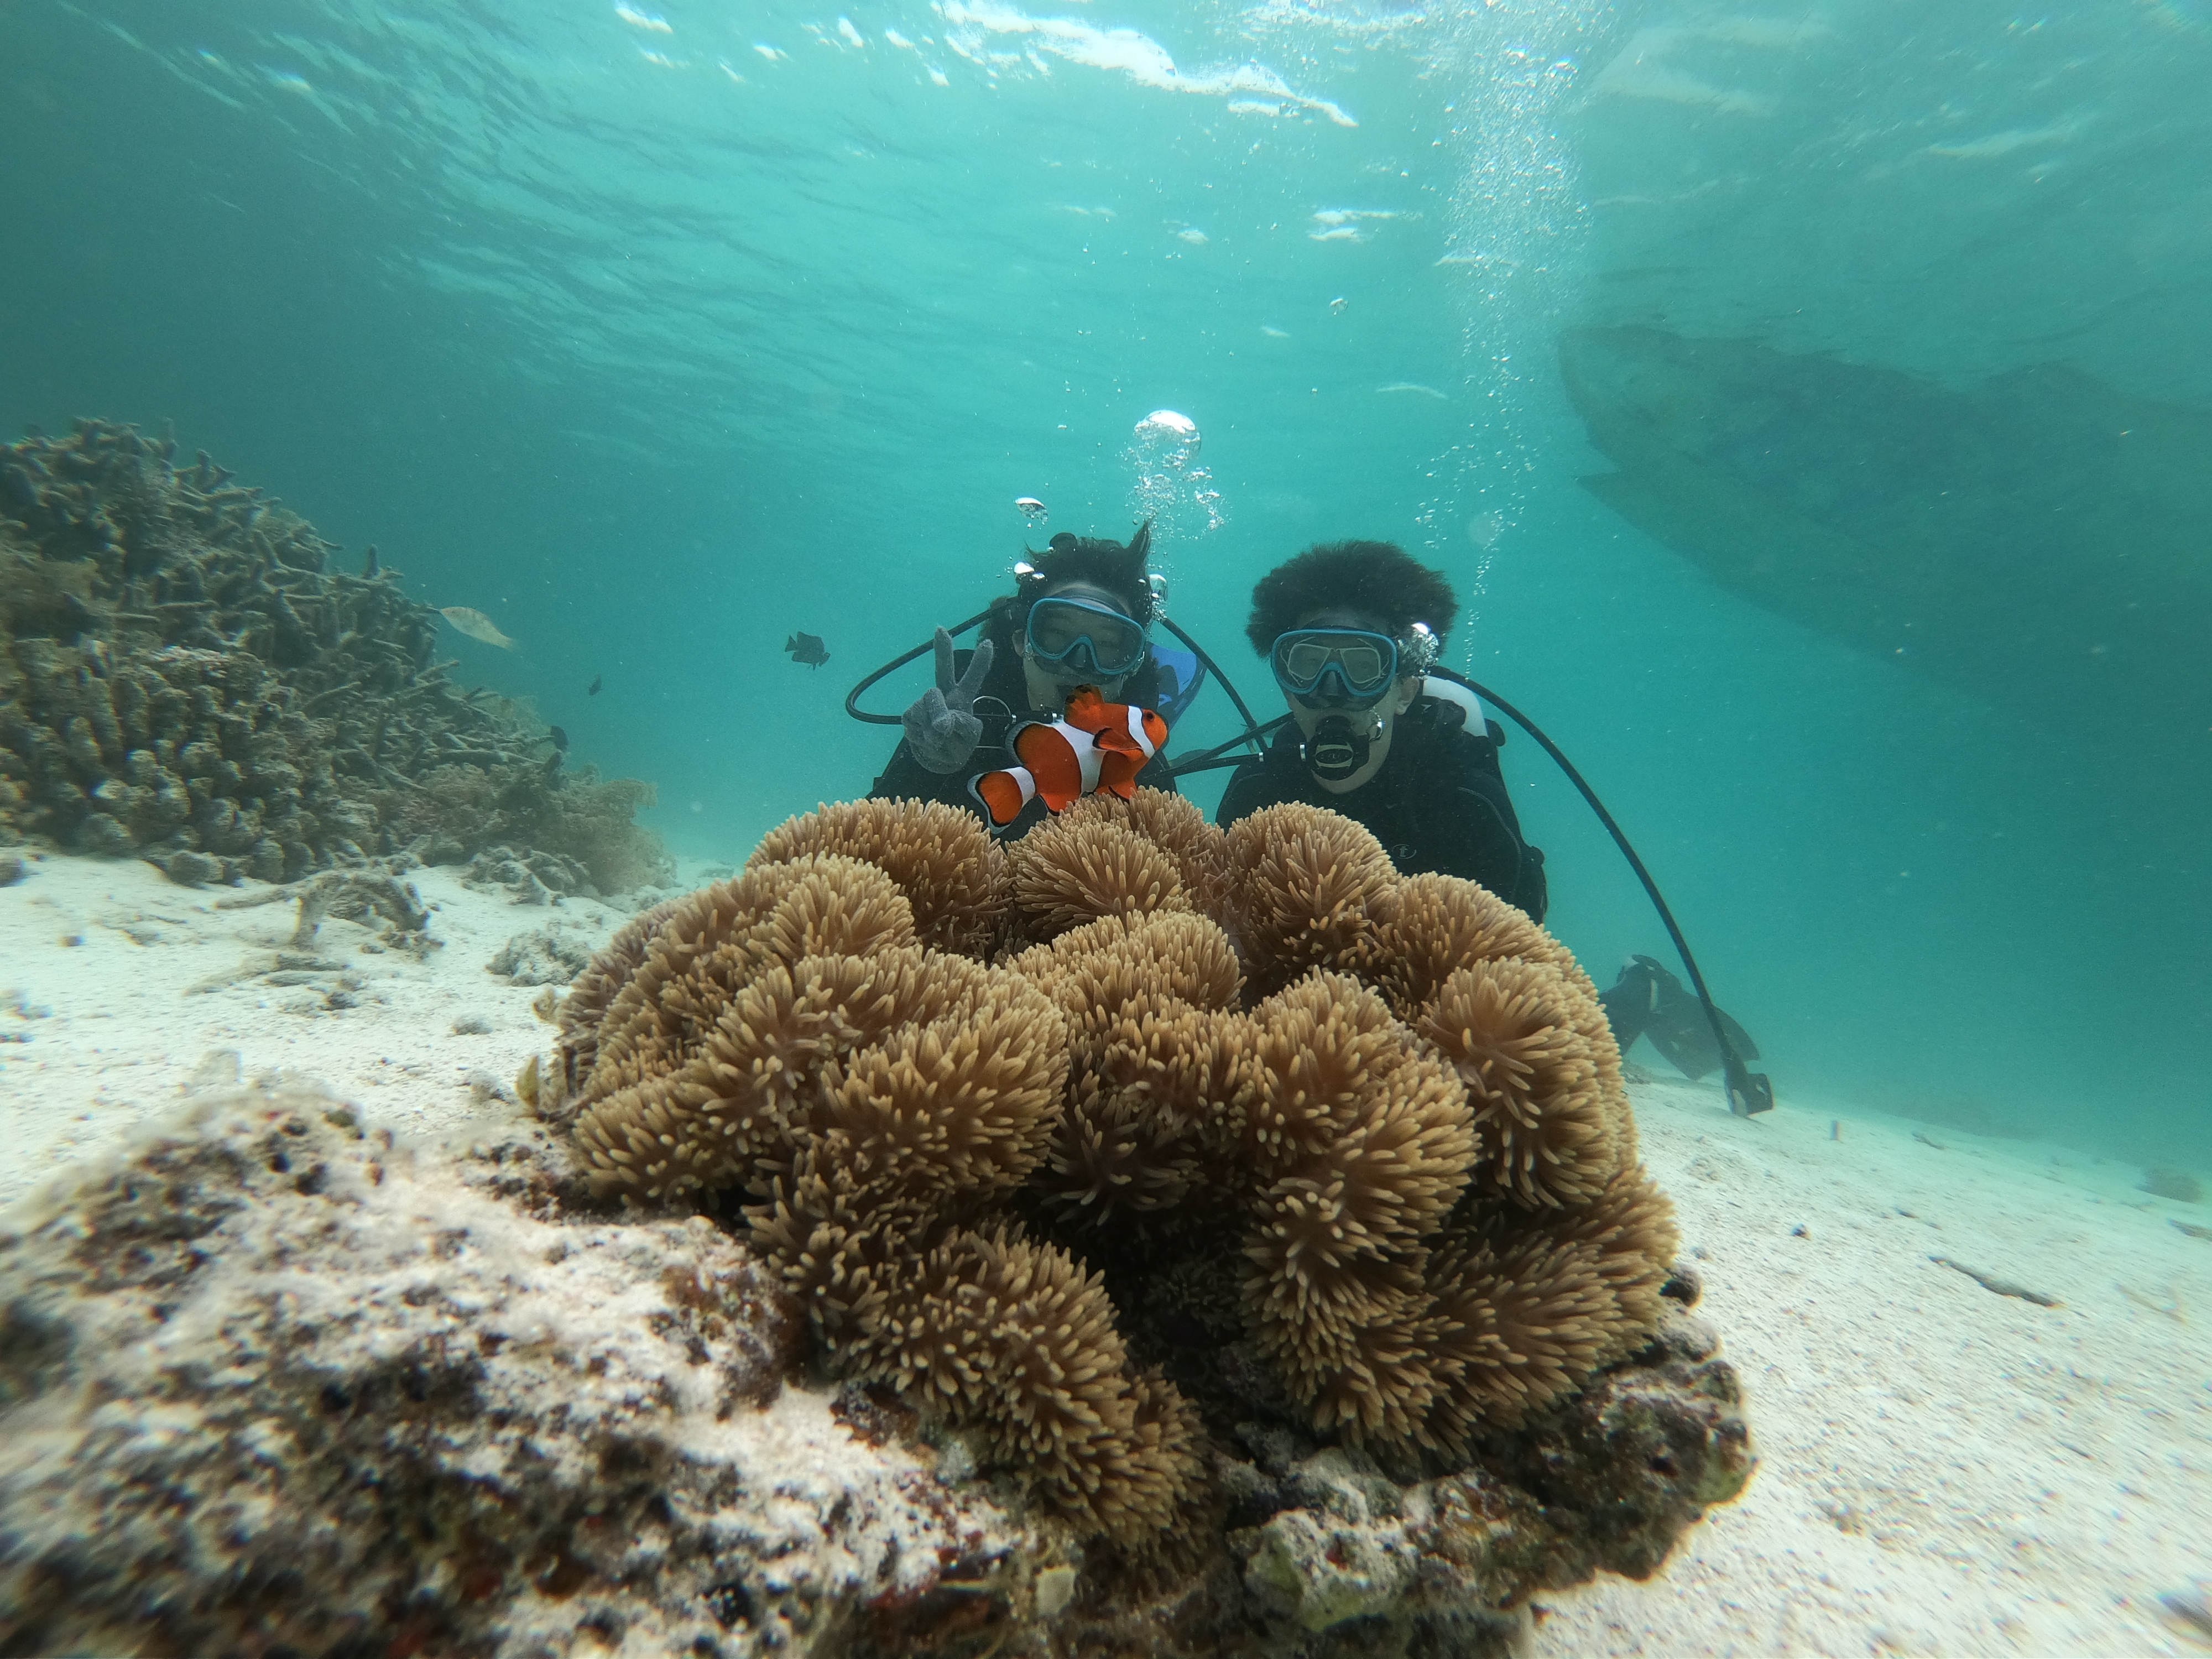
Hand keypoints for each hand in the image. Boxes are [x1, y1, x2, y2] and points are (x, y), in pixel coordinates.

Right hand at [902, 629, 995, 772]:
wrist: (936, 762)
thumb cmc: (957, 745)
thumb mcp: (968, 737)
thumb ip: (961, 726)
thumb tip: (941, 723)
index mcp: (962, 697)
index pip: (972, 678)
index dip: (980, 662)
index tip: (988, 643)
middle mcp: (944, 695)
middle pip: (942, 671)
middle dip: (942, 650)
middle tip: (941, 630)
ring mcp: (926, 703)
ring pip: (930, 702)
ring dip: (936, 722)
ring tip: (941, 739)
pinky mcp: (910, 715)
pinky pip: (916, 718)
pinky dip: (924, 733)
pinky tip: (927, 740)